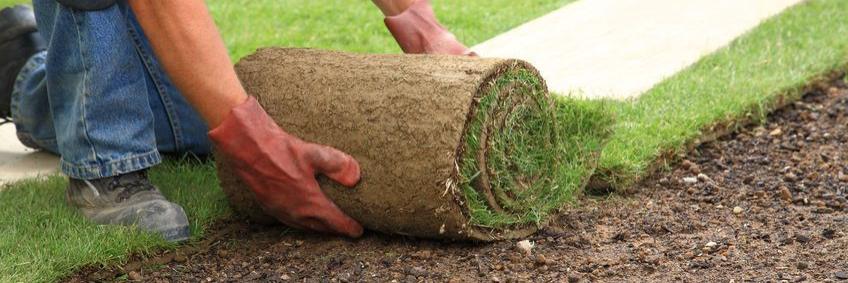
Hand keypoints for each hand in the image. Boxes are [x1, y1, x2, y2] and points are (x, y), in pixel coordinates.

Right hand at [209, 97, 362, 236]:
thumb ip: (338, 165)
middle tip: (347, 230)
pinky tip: (303, 216)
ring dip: (318, 227)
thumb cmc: (281, 150)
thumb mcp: (315, 153)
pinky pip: (290, 221)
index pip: (335, 221)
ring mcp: (281, 211)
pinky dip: (302, 222)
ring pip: (305, 226)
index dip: (349, 227)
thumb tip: (356, 178)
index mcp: (310, 203)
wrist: (248, 149)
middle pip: (321, 227)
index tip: (359, 231)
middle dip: (335, 230)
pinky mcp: (269, 206)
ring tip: (328, 225)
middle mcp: (296, 212)